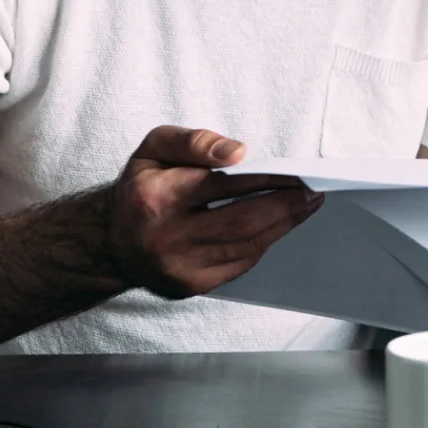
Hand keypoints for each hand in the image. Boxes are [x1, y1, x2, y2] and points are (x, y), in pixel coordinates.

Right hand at [102, 127, 323, 298]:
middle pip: (242, 222)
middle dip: (285, 206)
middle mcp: (165, 239)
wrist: (112, 240)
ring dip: (283, 225)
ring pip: (246, 246)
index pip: (224, 186)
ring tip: (306, 205)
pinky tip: (278, 225)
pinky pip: (240, 264)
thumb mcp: (155, 148)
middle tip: (314, 191)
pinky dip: (263, 242)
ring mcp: (178, 268)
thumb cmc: (141, 188)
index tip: (298, 172)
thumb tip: (238, 152)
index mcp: (155, 199)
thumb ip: (194, 141)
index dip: (267, 178)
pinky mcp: (191, 286)